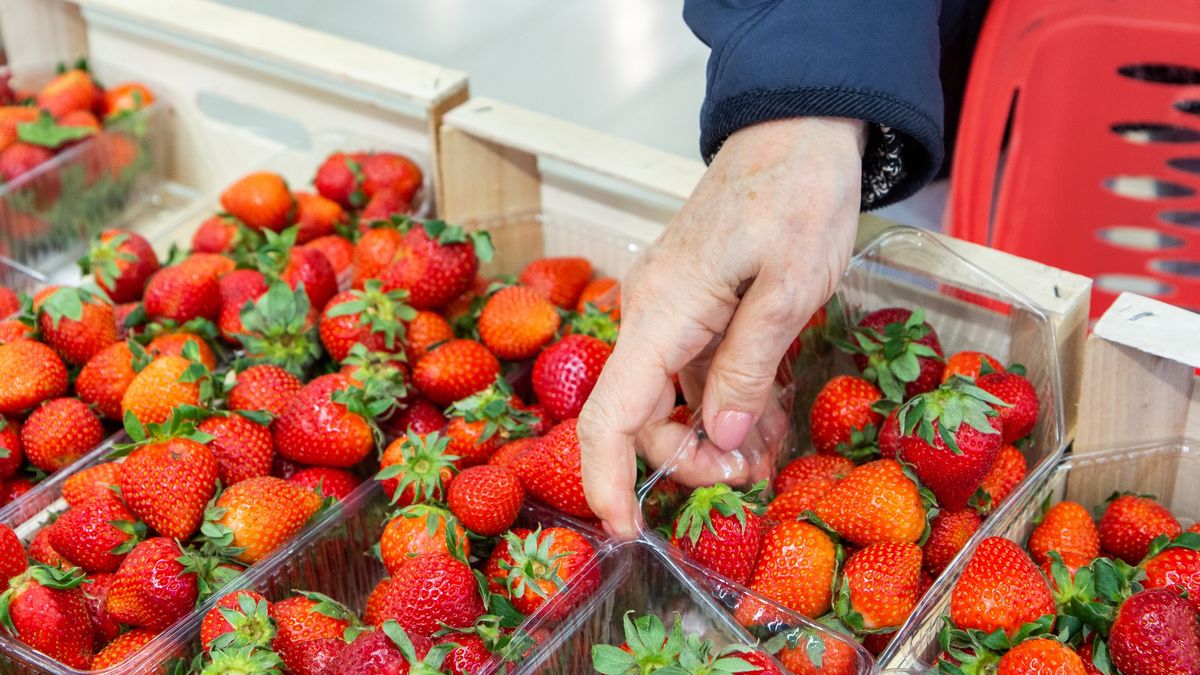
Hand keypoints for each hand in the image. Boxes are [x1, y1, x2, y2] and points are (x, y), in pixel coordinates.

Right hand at [577, 116, 866, 538]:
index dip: (607, 481)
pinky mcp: (692, 303)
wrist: (797, 129)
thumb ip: (747, 370)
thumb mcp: (788, 290)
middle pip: (641, 416)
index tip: (626, 532)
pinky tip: (764, 416)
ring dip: (714, 434)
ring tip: (767, 455)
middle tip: (751, 476)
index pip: (611, 415)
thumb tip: (716, 439)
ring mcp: (670, 308)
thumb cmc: (797, 197)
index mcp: (663, 314)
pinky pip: (694, 368)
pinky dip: (725, 401)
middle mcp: (651, 314)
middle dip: (689, 460)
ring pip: (672, 396)